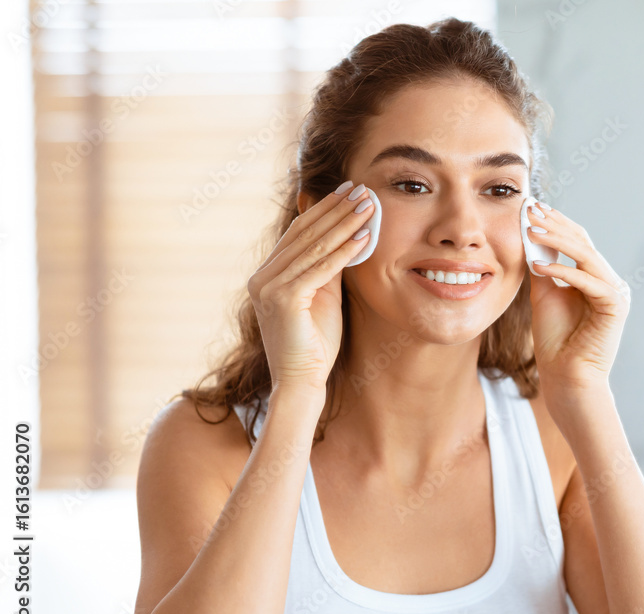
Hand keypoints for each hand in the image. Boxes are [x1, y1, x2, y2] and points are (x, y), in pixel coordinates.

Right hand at [247, 183, 375, 391]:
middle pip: (305, 233)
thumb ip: (328, 267)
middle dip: (337, 209)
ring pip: (314, 247)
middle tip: (362, 188)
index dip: (324, 209)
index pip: (298, 233)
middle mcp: (262, 277)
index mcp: (267, 275)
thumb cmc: (315, 344)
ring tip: (369, 206)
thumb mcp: (323, 296)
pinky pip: (320, 268)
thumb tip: (348, 235)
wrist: (302, 381)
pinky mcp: (283, 300)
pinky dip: (345, 251)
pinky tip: (365, 237)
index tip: (348, 190)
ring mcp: (269, 288)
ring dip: (345, 224)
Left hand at [524, 203, 629, 402]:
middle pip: (583, 243)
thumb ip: (543, 268)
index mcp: (595, 278)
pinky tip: (539, 267)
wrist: (566, 376)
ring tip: (531, 231)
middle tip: (532, 210)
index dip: (556, 224)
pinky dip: (563, 272)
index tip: (532, 209)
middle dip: (556, 225)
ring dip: (557, 242)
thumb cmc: (555, 340)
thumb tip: (531, 239)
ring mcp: (615, 293)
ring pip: (587, 257)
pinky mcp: (615, 306)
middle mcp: (609, 282)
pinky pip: (588, 281)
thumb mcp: (544, 295)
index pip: (577, 242)